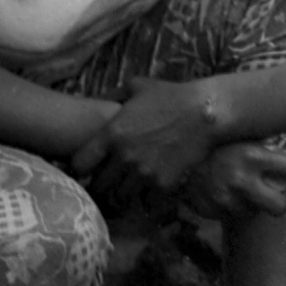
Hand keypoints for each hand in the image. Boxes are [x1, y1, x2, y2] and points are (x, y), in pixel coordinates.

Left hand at [67, 78, 216, 201]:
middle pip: (98, 185)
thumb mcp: (137, 86)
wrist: (206, 112)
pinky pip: (146, 200)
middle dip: (101, 183)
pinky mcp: (162, 185)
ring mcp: (144, 173)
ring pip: (120, 196)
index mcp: (112, 134)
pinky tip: (150, 188)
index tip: (88, 167)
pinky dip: (146, 197)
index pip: (79, 164)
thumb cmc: (170, 95)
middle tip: (107, 181)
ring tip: (127, 187)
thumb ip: (112, 93)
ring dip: (122, 192)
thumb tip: (96, 100)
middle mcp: (124, 157)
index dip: (81, 167)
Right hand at [186, 139, 285, 216]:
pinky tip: (224, 190)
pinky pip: (233, 214)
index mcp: (254, 157)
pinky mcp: (214, 211)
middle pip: (280, 207)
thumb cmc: (217, 140)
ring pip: (255, 211)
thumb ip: (266, 137)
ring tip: (240, 185)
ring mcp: (227, 200)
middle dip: (281, 201)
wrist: (177, 154)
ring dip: (252, 202)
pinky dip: (232, 205)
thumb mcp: (243, 134)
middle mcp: (243, 181)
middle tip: (277, 192)